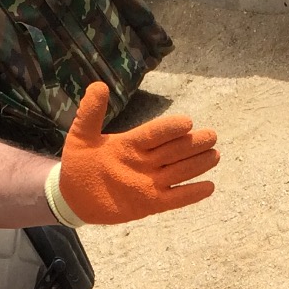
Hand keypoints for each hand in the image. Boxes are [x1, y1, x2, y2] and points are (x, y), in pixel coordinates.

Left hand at [48, 82, 218, 226]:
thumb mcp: (80, 135)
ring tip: (214, 156)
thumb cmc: (79, 162)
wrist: (74, 194)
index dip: (169, 129)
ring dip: (197, 165)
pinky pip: (174, 199)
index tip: (186, 123)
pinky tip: (209, 187)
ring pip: (178, 172)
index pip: (155, 133)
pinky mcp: (150, 203)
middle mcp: (145, 161)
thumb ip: (90, 113)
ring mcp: (149, 182)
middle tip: (211, 136)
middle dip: (192, 144)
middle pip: (174, 151)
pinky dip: (191, 194)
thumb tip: (98, 85)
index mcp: (131, 143)